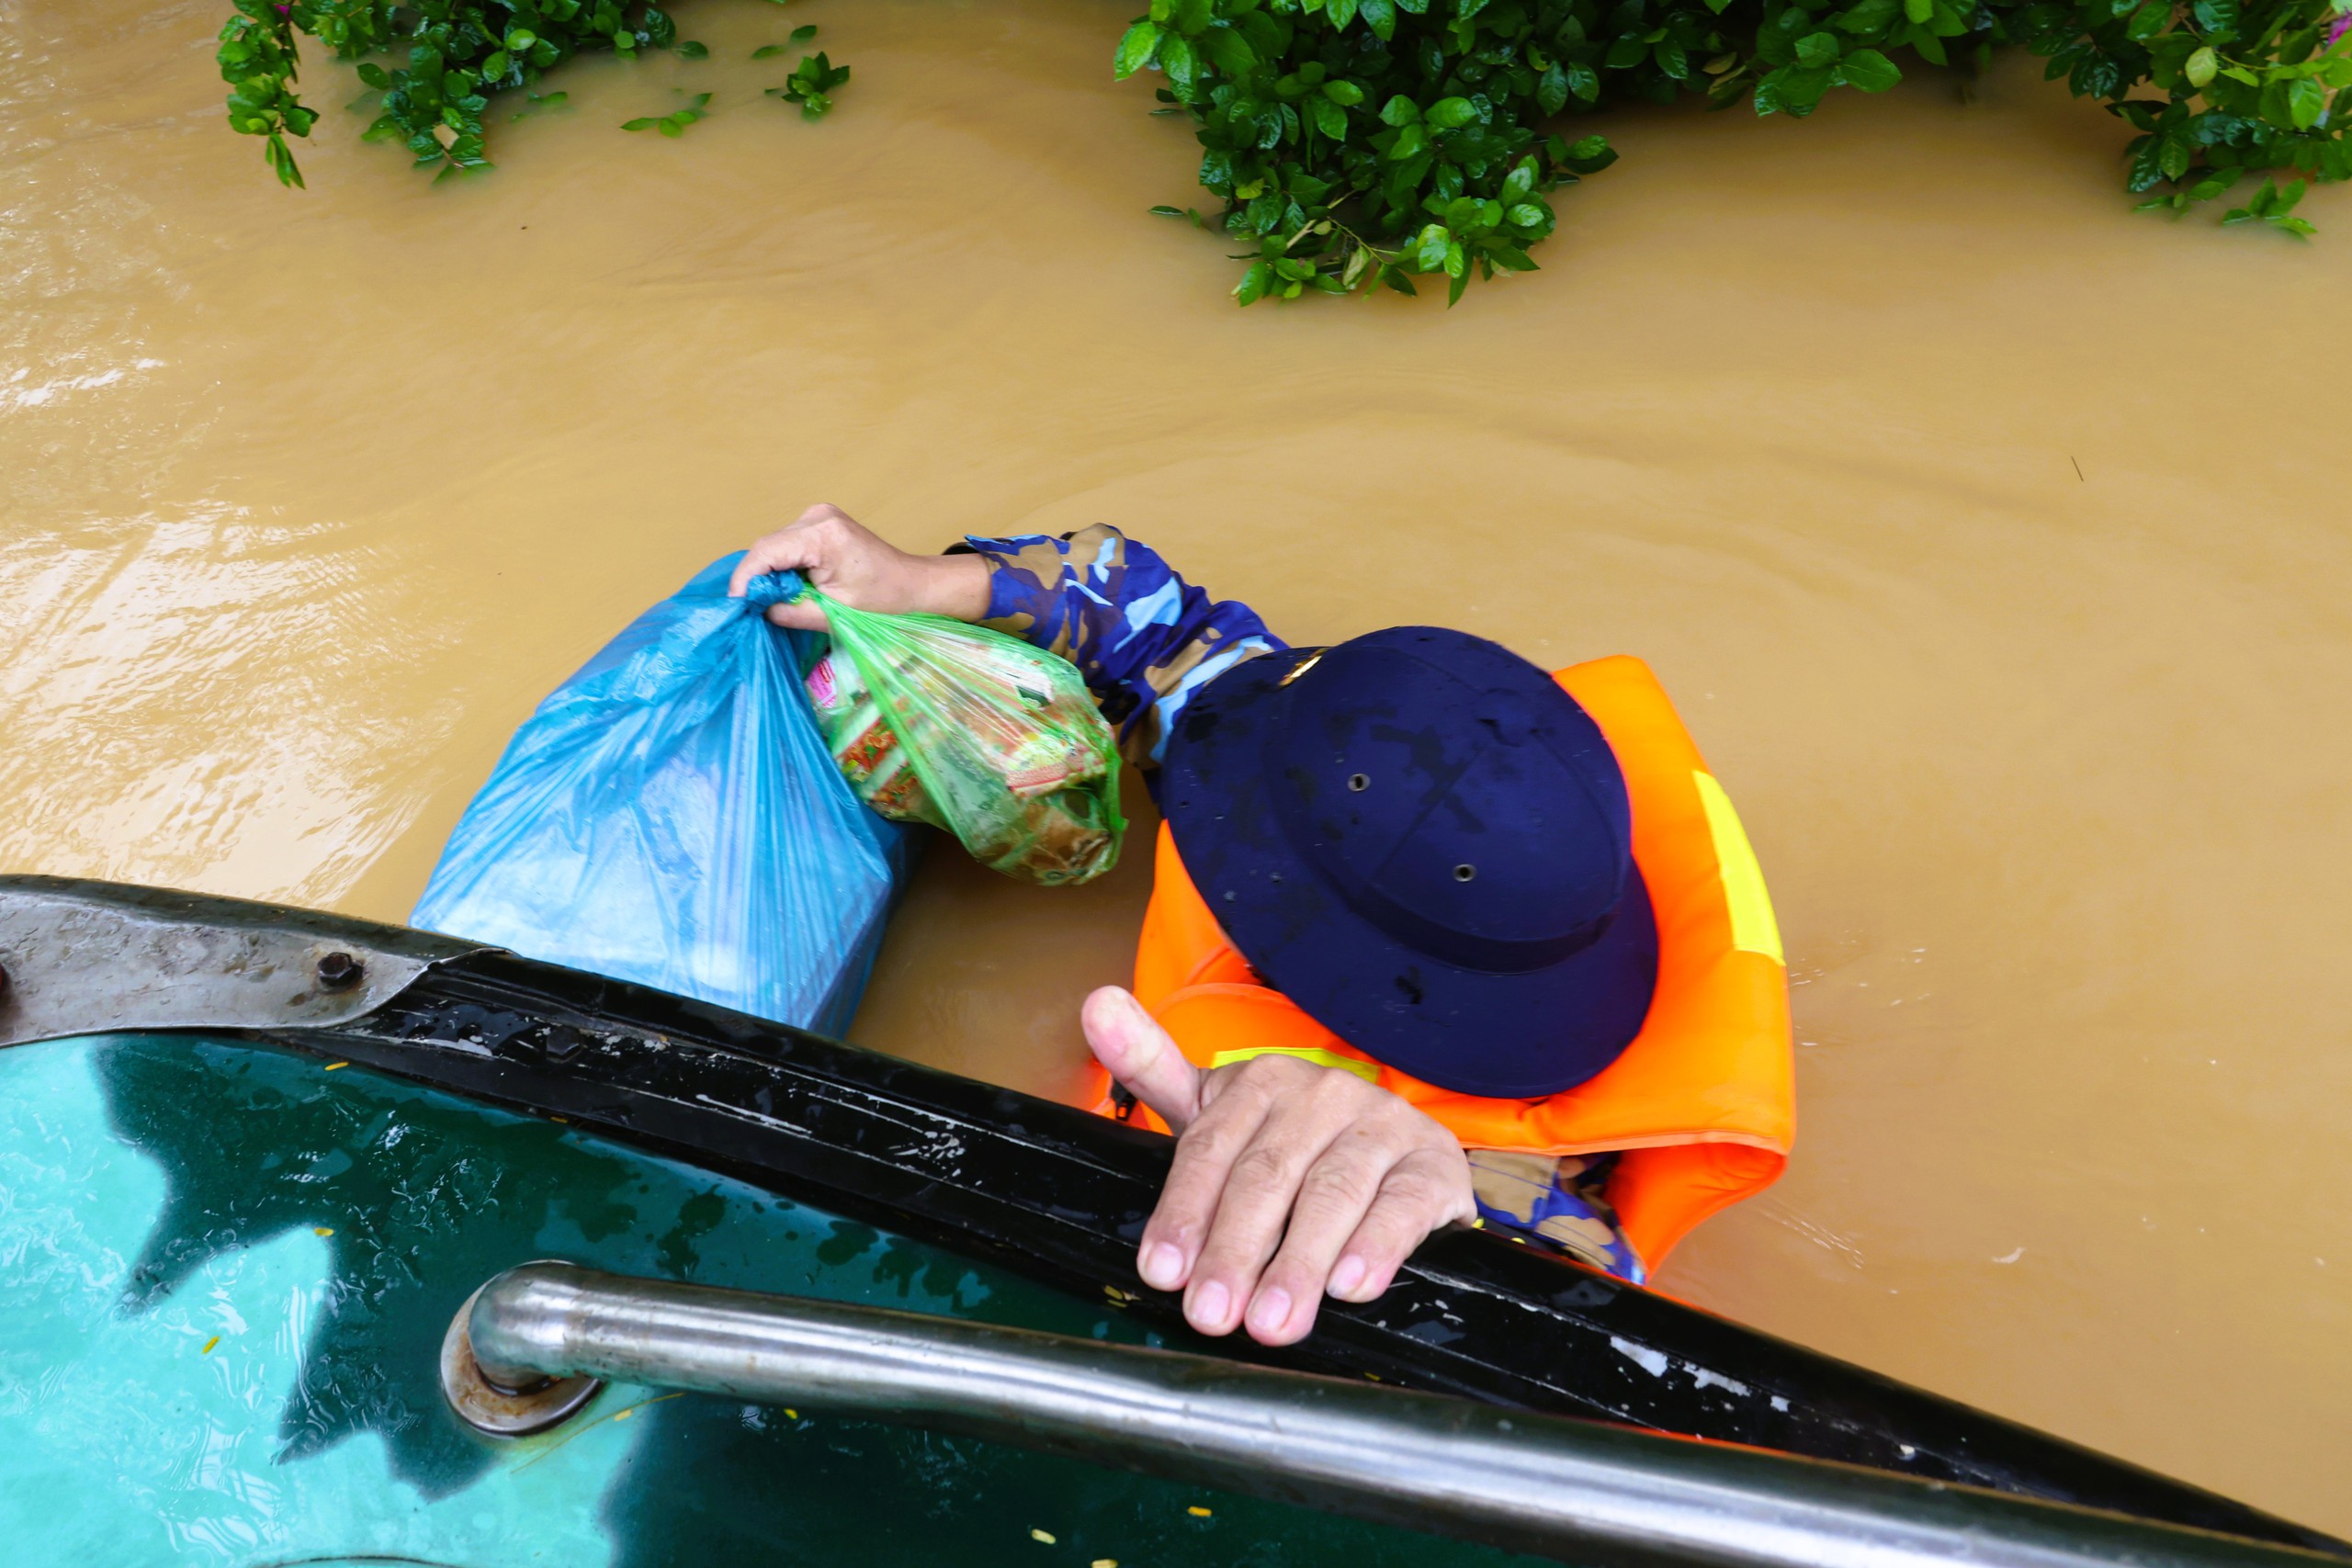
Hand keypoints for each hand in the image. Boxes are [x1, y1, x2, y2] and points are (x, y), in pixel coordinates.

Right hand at [727, 504, 988, 632]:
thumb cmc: (885, 601)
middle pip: (767, 547)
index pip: (766, 552)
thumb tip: (756, 611)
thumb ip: (790, 611)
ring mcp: (818, 516)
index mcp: (823, 535)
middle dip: (755, 579)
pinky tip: (786, 588)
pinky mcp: (820, 522)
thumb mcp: (834, 613)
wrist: (915, 584)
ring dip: (767, 573)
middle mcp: (818, 517)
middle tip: (748, 610)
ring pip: (774, 545)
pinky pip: (787, 544)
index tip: (735, 607)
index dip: (745, 580)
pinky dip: (781, 566)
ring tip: (768, 602)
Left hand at [1081, 986, 1475, 1346]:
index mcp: (1261, 1081)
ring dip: (1299, 1263)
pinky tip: (1351, 1286)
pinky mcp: (1433, 1163)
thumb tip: (1097, 1004)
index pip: (1211, 1150)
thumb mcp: (1218, 1111)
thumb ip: (1151, 1066)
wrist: (1396, 1153)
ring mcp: (1382, 1125)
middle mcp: (1323, 1093)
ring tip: (1272, 1321)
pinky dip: (1376, 1246)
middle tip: (1212, 1314)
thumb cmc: (1290, 1145)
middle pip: (1266, 1177)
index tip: (1163, 1272)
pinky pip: (1402, 1205)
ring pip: (1332, 1194)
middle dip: (1234, 1252)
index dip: (1184, 1213)